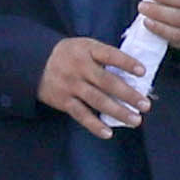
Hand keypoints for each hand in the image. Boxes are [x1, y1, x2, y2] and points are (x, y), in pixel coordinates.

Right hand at [40, 35, 154, 136]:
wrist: (34, 62)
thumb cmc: (70, 55)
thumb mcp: (86, 46)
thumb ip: (105, 56)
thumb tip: (135, 73)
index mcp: (88, 50)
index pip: (110, 55)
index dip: (127, 62)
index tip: (143, 71)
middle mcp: (79, 68)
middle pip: (107, 82)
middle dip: (128, 94)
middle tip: (145, 105)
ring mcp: (70, 85)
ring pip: (97, 100)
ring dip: (118, 112)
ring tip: (135, 120)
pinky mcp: (63, 100)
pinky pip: (81, 114)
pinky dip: (94, 125)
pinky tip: (108, 133)